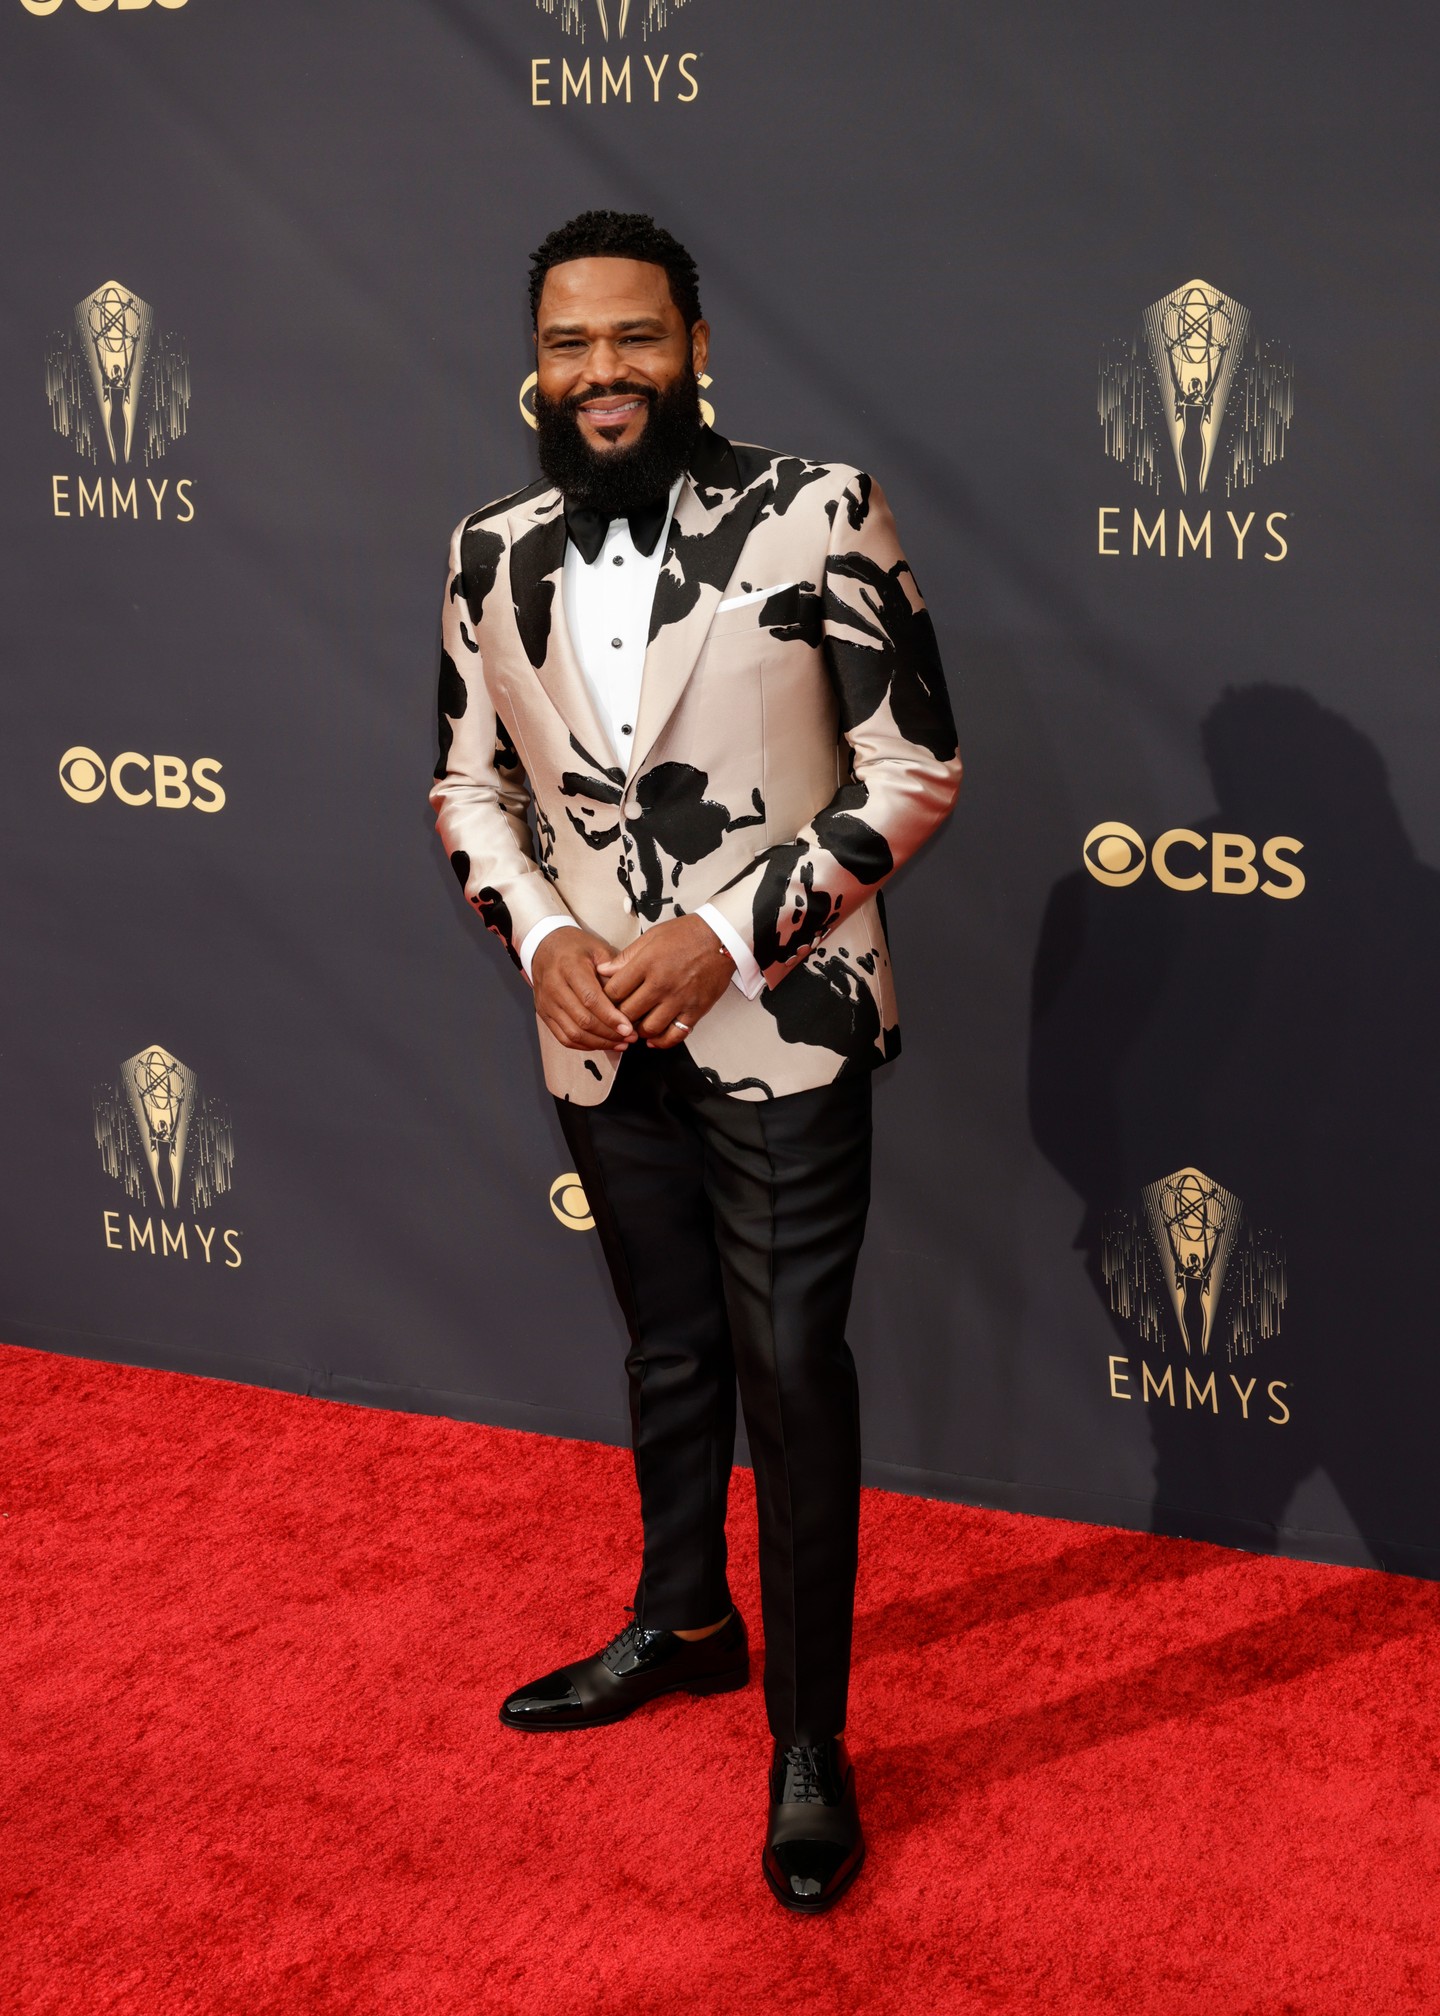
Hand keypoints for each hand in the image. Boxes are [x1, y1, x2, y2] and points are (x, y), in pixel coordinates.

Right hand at [531, 928, 635, 1051]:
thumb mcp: (598, 949)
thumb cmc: (576, 947)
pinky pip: (564, 1037)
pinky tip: (602, 1044)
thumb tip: (631, 998)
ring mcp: (546, 1003)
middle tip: (631, 1037)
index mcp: (569, 967)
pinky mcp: (544, 1014)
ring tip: (621, 1043)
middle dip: (609, 1034)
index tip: (629, 1027)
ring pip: (573, 1033)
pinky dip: (585, 1045)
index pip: (590, 999)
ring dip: (599, 1043)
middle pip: (583, 1020)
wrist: (544, 946)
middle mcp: (554, 987)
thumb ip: (613, 972)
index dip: (610, 1017)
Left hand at [596, 915, 733, 1047]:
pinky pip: (675, 1035)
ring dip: (638, 1031)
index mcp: (647, 963)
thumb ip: (626, 957)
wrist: (722, 937)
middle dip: (619, 1016)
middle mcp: (661, 984)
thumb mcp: (651, 937)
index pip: (614, 991)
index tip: (606, 1000)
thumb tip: (603, 971)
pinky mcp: (695, 1010)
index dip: (605, 998)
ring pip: (649, 1029)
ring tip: (636, 1025)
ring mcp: (679, 999)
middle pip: (627, 1013)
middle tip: (618, 1015)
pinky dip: (661, 1042)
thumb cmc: (687, 934)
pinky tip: (653, 1039)